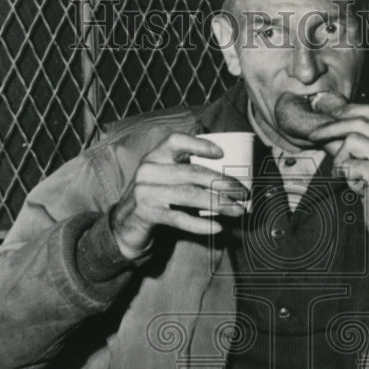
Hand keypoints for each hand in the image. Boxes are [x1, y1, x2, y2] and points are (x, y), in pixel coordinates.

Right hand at [110, 132, 248, 259]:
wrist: (124, 226)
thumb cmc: (154, 200)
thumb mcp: (164, 179)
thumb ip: (186, 171)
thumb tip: (228, 175)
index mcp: (155, 157)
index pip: (176, 141)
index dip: (199, 145)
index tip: (222, 154)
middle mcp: (148, 170)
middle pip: (192, 172)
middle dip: (223, 183)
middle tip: (243, 193)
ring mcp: (145, 192)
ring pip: (189, 195)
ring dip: (218, 203)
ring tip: (237, 210)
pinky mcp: (146, 214)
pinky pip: (179, 218)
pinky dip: (201, 224)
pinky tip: (218, 227)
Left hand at [308, 104, 368, 260]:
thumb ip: (357, 146)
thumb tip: (331, 129)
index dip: (351, 110)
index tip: (330, 115)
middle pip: (360, 121)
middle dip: (331, 127)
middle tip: (313, 135)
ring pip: (352, 140)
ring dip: (341, 160)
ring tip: (350, 178)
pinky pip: (349, 163)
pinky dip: (345, 176)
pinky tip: (357, 189)